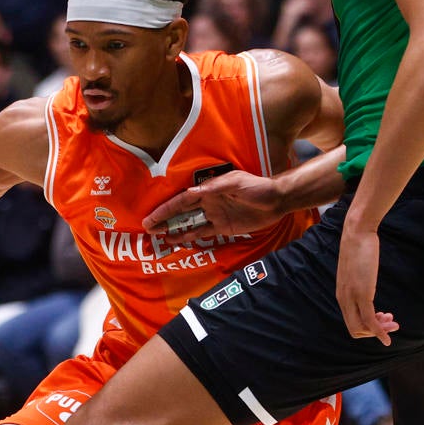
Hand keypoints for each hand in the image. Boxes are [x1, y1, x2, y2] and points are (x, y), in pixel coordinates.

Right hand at [144, 170, 286, 245]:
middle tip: (147, 227)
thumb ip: (214, 188)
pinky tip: (176, 241)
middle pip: (181, 212)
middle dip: (164, 218)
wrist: (276, 200)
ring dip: (173, 229)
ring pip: (188, 223)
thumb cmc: (256, 187)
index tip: (151, 216)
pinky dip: (189, 237)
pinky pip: (202, 233)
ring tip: (156, 235)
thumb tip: (192, 193)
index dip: (166, 209)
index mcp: (208, 190)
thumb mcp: (236, 183)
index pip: (182, 201)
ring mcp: (214, 215)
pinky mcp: (222, 228)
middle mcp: (208, 203)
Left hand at [336, 222, 398, 343]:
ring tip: (395, 325)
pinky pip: (369, 321)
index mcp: (342, 294)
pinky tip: (388, 338)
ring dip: (380, 331)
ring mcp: (352, 297)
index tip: (385, 317)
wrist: (357, 232)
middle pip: (355, 329)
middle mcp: (344, 298)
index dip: (368, 326)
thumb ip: (359, 278)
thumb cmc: (360, 246)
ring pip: (362, 328)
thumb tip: (366, 279)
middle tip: (393, 324)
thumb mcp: (357, 267)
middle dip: (374, 332)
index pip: (351, 321)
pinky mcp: (362, 294)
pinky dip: (379, 333)